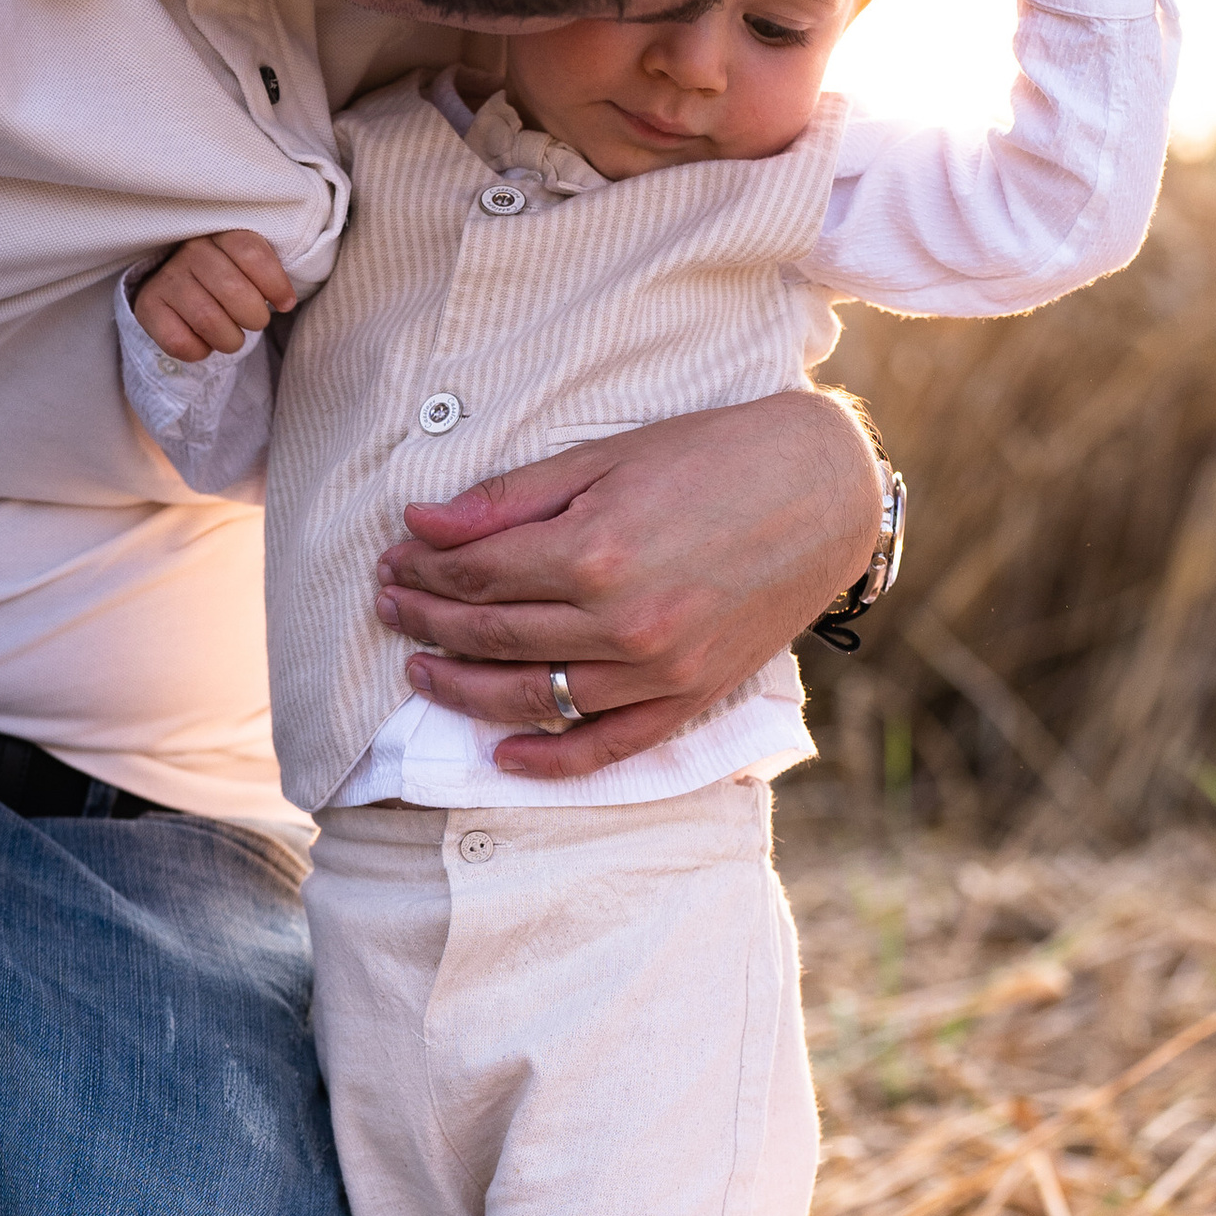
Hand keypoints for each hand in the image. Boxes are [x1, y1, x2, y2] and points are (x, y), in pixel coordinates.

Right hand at [131, 230, 294, 359]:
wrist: (176, 288)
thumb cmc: (224, 278)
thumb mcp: (247, 265)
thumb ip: (267, 273)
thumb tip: (286, 302)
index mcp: (221, 235)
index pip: (251, 253)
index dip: (276, 284)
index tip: (285, 304)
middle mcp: (191, 251)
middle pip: (234, 291)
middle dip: (254, 318)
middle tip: (253, 322)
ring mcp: (167, 278)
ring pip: (208, 320)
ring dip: (230, 340)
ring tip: (231, 337)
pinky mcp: (148, 307)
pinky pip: (180, 342)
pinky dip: (200, 351)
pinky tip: (204, 343)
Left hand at [374, 390, 882, 778]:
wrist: (824, 490)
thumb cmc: (715, 458)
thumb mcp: (604, 457)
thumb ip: (511, 499)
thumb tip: (422, 524)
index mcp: (594, 551)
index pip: (476, 576)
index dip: (423, 570)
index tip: (395, 560)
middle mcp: (621, 623)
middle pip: (492, 636)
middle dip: (427, 622)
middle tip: (390, 607)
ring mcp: (657, 670)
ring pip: (532, 697)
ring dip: (464, 689)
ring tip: (421, 670)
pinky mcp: (689, 698)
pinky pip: (606, 744)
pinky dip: (550, 757)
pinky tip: (502, 753)